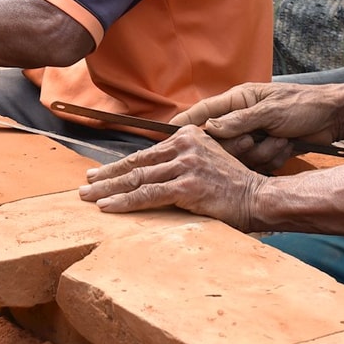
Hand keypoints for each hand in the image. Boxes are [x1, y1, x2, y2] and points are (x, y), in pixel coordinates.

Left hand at [78, 126, 263, 227]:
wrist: (259, 197)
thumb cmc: (232, 186)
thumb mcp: (206, 162)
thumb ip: (180, 162)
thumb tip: (151, 174)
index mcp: (187, 136)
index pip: (145, 154)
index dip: (119, 166)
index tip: (99, 174)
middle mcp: (184, 146)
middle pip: (136, 164)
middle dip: (107, 177)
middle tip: (85, 186)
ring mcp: (186, 164)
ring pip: (137, 179)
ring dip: (108, 190)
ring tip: (88, 198)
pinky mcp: (187, 185)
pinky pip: (148, 195)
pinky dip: (125, 202)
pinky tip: (108, 207)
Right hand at [173, 82, 338, 172]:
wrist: (335, 117)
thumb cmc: (304, 105)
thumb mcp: (270, 111)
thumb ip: (239, 121)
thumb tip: (210, 129)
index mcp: (239, 100)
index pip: (203, 111)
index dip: (185, 123)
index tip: (165, 133)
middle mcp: (243, 117)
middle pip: (221, 141)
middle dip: (240, 145)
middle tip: (254, 140)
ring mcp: (255, 134)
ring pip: (242, 155)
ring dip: (263, 151)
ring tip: (281, 139)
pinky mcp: (267, 148)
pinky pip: (259, 162)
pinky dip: (275, 156)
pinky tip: (288, 146)